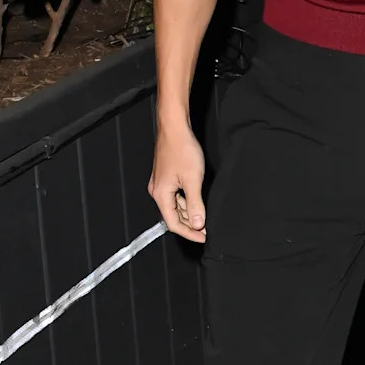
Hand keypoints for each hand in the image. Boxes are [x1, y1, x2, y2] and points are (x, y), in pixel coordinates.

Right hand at [149, 123, 206, 241]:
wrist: (174, 126)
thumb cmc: (181, 149)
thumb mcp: (192, 179)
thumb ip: (195, 204)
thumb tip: (198, 224)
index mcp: (160, 195)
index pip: (174, 223)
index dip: (190, 233)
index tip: (203, 238)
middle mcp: (157, 190)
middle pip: (174, 215)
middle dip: (190, 223)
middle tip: (207, 229)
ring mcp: (161, 182)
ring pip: (175, 203)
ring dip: (189, 211)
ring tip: (205, 215)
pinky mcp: (166, 174)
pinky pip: (176, 193)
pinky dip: (187, 199)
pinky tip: (197, 198)